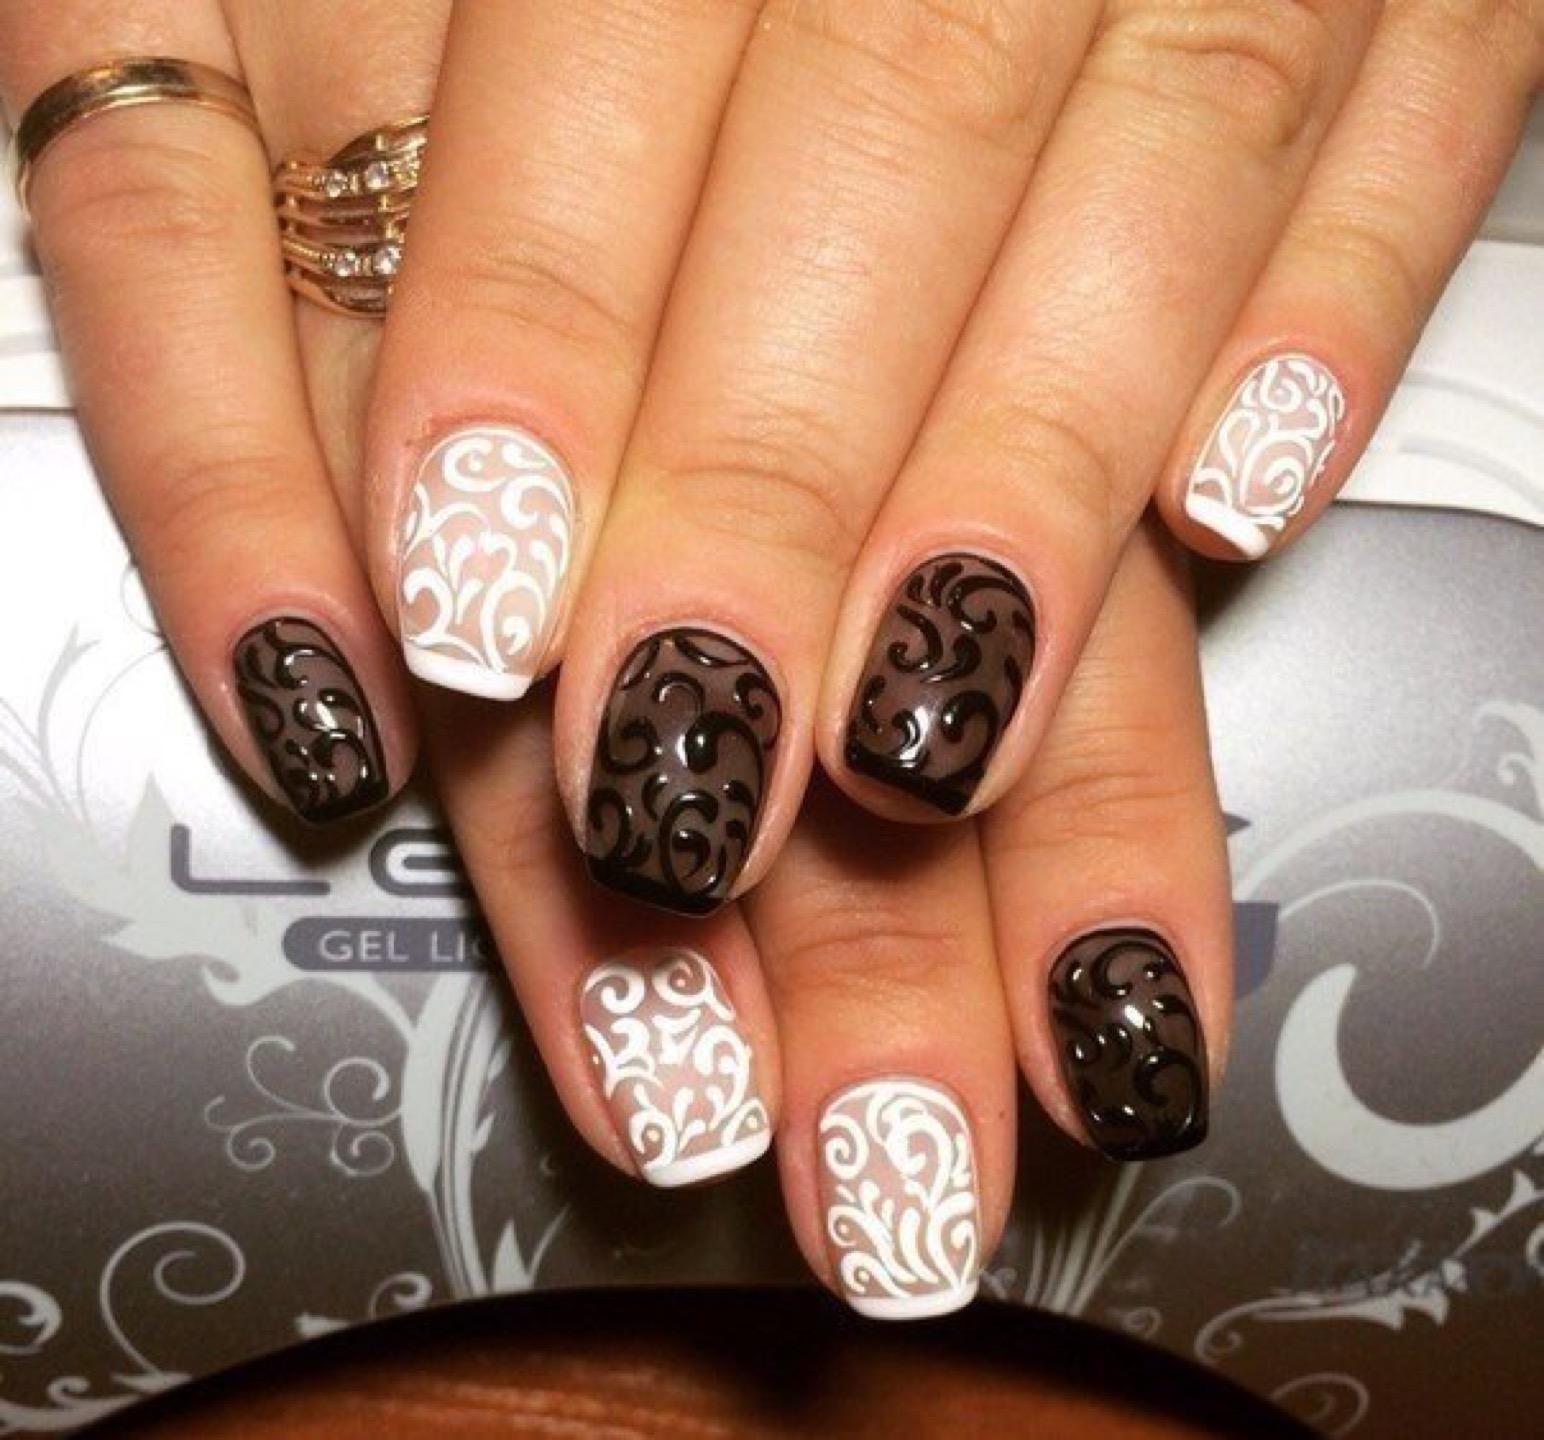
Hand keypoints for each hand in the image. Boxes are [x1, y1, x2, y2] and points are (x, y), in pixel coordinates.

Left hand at [350, 0, 1539, 912]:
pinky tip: (1232, 515)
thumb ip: (522, 180)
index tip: (471, 612)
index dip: (532, 338)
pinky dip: (1336, 312)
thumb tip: (428, 526)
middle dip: (771, 489)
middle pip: (883, 131)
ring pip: (1170, 151)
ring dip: (1030, 484)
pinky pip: (1427, 106)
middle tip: (674, 786)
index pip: (609, 42)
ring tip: (919, 753)